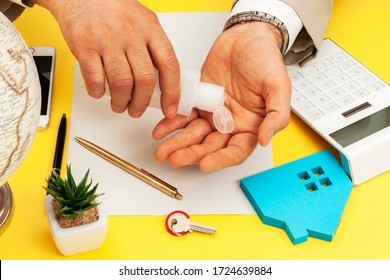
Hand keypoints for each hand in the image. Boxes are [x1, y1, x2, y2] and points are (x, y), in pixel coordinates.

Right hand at [37, 0, 179, 117]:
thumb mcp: (142, 21)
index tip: (170, 108)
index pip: (169, 65)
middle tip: (137, 110)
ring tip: (120, 105)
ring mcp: (107, 40)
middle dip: (142, 102)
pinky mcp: (85, 46)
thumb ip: (153, 46)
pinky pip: (95, 79)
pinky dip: (99, 92)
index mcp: (150, 28)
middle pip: (145, 79)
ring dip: (121, 102)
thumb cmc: (112, 9)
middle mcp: (131, 33)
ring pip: (122, 83)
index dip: (172, 92)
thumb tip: (162, 79)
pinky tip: (100, 92)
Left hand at [152, 22, 290, 170]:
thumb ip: (276, 116)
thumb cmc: (265, 59)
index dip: (220, 160)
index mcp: (250, 126)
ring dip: (177, 144)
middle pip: (210, 146)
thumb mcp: (279, 86)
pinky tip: (160, 130)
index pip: (235, 151)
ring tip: (162, 151)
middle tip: (175, 159)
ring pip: (193, 134)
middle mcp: (230, 124)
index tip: (205, 164)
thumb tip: (264, 140)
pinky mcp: (197, 100)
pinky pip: (182, 115)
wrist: (246, 37)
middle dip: (192, 154)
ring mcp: (212, 113)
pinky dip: (170, 123)